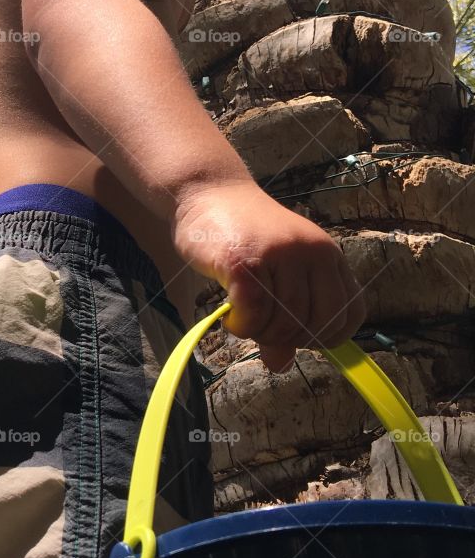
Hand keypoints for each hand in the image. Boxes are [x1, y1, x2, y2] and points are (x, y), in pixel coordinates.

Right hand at [170, 180, 366, 372]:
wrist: (208, 192)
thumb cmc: (242, 235)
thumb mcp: (275, 275)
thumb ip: (286, 316)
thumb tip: (280, 364)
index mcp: (328, 255)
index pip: (350, 313)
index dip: (327, 337)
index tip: (299, 340)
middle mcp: (312, 253)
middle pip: (315, 325)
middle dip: (288, 341)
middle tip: (262, 332)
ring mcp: (279, 255)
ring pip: (282, 323)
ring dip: (258, 334)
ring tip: (242, 320)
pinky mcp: (244, 261)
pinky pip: (253, 314)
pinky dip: (241, 327)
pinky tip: (230, 318)